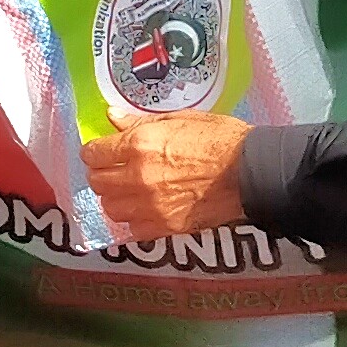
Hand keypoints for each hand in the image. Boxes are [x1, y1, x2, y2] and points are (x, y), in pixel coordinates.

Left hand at [84, 108, 252, 236]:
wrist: (251, 171)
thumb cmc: (220, 138)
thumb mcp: (180, 119)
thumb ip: (140, 122)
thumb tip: (112, 117)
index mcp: (140, 144)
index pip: (95, 153)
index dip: (95, 151)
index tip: (102, 151)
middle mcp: (138, 177)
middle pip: (97, 182)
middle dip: (102, 173)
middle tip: (114, 169)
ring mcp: (150, 206)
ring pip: (111, 208)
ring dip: (115, 198)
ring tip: (129, 190)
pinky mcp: (165, 227)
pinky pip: (132, 229)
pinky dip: (134, 220)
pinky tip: (146, 209)